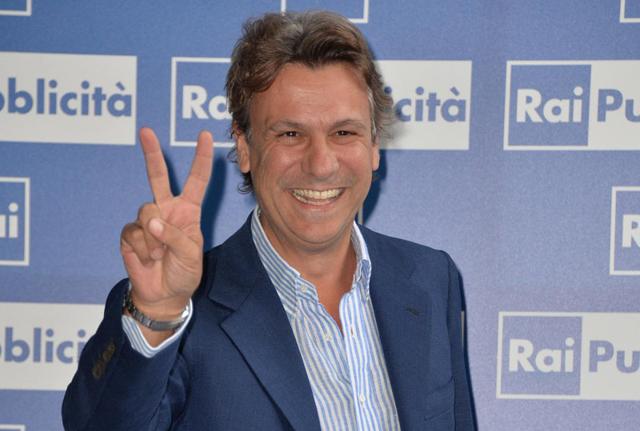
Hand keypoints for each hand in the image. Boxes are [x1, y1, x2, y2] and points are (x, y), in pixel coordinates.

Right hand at [120, 127, 212, 323]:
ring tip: (161, 255)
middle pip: (158, 177)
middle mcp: (167, 210)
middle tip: (146, 131)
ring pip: (146, 211)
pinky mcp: (130, 233)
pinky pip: (134, 232)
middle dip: (152, 154)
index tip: (206, 136)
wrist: (163, 294)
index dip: (201, 159)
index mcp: (188, 211)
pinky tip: (149, 259)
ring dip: (155, 238)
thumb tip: (152, 222)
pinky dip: (143, 249)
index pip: (196, 180)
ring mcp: (147, 220)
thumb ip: (175, 236)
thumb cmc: (184, 272)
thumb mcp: (191, 255)